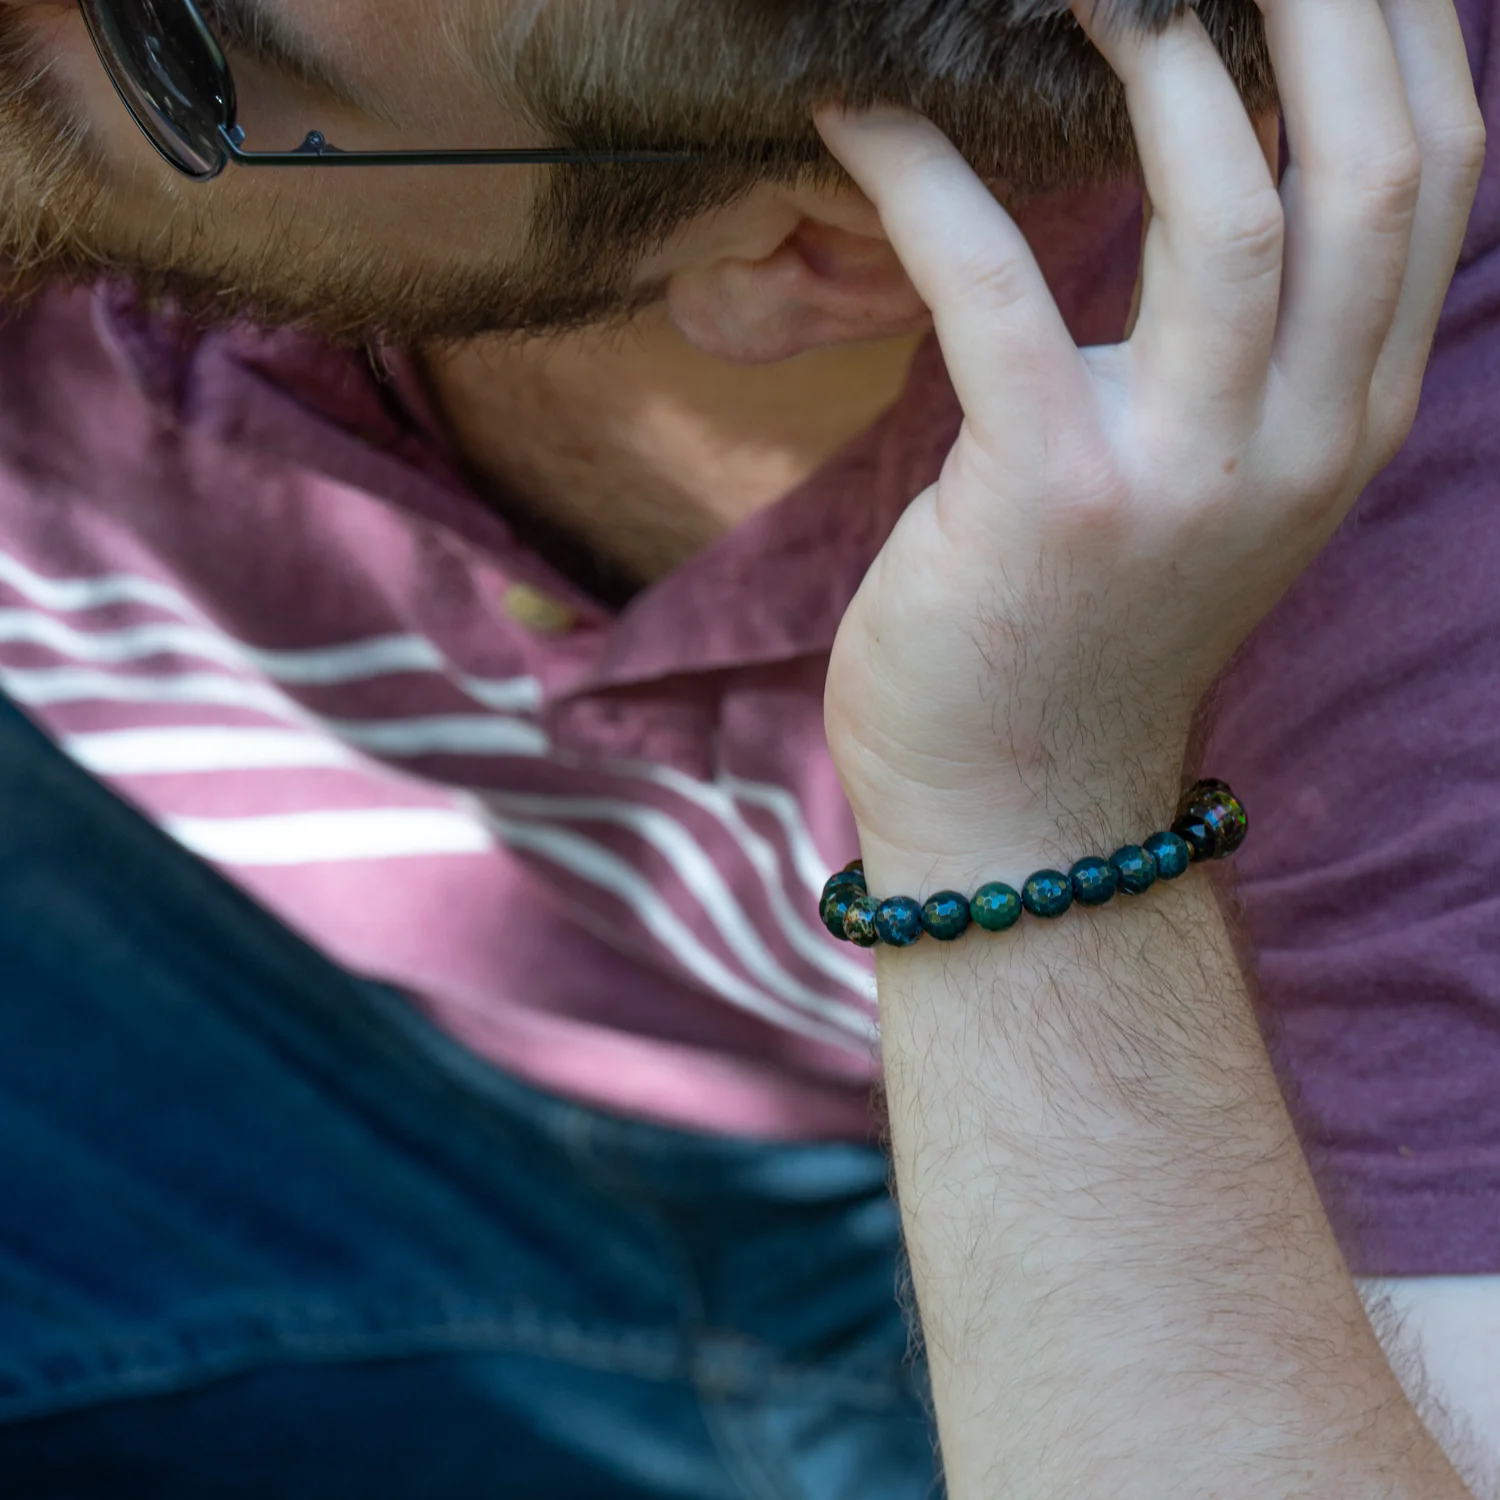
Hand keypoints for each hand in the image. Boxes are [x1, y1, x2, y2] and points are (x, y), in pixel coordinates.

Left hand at [815, 0, 1483, 876]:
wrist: (1018, 801)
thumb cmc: (1085, 628)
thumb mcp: (1210, 477)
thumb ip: (1247, 341)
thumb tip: (1218, 161)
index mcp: (1351, 419)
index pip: (1432, 174)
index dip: (1394, 22)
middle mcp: (1304, 441)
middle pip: (1374, 161)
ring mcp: (1188, 476)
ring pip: (1233, 206)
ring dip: (1155, 48)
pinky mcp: (1049, 498)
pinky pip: (995, 292)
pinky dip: (926, 181)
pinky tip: (863, 113)